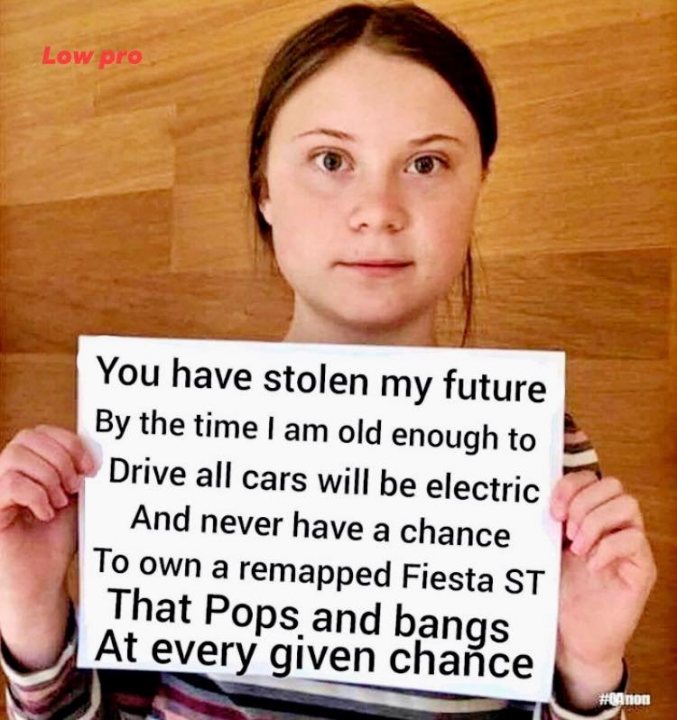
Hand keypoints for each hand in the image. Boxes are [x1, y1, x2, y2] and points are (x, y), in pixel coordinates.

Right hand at [0, 425, 96, 606]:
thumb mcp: (75, 496)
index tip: (90, 468)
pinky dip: (35, 495)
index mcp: (28, 464)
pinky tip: (45, 513)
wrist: (42, 578)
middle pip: (28, 437)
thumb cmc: (55, 539)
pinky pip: (10, 483)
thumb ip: (77, 470)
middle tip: (73, 487)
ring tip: (58, 502)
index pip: (42, 431)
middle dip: (60, 459)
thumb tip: (90, 447)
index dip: (69, 442)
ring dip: (48, 478)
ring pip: (16, 456)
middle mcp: (7, 472)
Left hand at [549, 470, 656, 707]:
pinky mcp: (642, 570)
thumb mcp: (548, 548)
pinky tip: (590, 565)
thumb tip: (536, 494)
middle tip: (566, 531)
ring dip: (596, 522)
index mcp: (591, 515)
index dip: (571, 486)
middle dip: (584, 502)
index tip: (553, 510)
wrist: (573, 636)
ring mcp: (631, 547)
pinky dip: (608, 548)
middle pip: (614, 485)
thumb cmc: (561, 592)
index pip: (592, 478)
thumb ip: (550, 521)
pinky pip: (635, 540)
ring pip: (628, 506)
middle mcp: (614, 526)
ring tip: (577, 548)